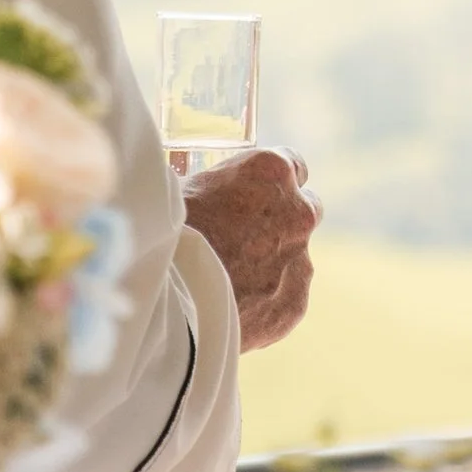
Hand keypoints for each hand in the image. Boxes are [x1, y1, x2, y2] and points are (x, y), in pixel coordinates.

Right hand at [180, 146, 317, 352]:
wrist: (165, 297)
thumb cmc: (166, 233)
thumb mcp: (187, 189)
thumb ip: (219, 190)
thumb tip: (212, 194)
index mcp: (272, 172)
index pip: (295, 166)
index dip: (273, 183)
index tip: (259, 195)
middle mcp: (297, 212)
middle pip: (305, 210)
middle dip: (284, 221)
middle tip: (246, 238)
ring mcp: (299, 261)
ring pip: (297, 259)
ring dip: (274, 264)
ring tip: (230, 281)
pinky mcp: (293, 304)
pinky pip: (287, 298)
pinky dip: (267, 301)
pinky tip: (234, 306)